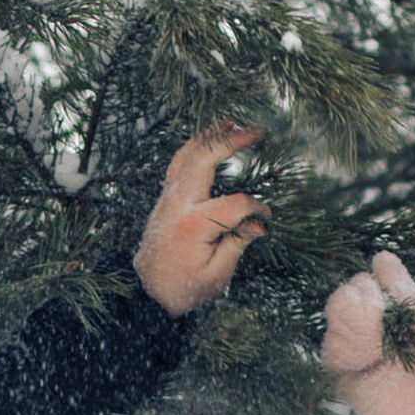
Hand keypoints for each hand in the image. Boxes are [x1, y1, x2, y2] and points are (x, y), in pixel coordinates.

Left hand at [134, 124, 266, 313]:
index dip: (257, 208)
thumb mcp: (217, 275)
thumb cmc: (184, 288)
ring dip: (209, 137)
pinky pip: (178, 164)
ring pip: (187, 155)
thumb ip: (238, 243)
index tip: (266, 218)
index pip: (237, 204)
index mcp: (194, 225)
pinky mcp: (165, 199)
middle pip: (205, 160)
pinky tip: (207, 140)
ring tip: (229, 122)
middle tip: (255, 133)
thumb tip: (259, 223)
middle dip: (230, 142)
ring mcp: (168, 198)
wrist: (148, 292)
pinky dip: (194, 148)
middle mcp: (179, 204)